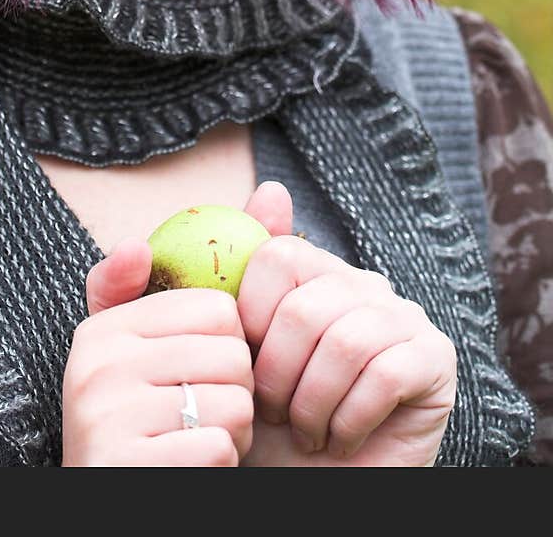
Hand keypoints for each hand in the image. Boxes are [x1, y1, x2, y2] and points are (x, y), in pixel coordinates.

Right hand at [61, 239, 254, 465]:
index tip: (204, 371)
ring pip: (235, 405)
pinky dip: (221, 465)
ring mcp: (109, 416)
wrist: (109, 504)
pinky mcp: (129, 465)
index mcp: (104, 328)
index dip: (229, 345)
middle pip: (232, 355)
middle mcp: (99, 364)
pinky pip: (219, 449)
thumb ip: (154, 290)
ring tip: (201, 441)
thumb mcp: (136, 353)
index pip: (217, 309)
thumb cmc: (139, 424)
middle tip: (207, 415)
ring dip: (235, 434)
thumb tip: (150, 239)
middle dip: (237, 393)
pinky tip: (194, 468)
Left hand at [236, 182, 457, 466]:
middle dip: (276, 375)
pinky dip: (349, 419)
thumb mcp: (242, 349)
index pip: (278, 256)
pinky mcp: (435, 359)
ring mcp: (405, 317)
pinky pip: (384, 375)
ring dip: (312, 404)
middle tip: (275, 413)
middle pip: (304, 307)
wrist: (317, 489)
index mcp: (317, 271)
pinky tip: (340, 440)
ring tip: (307, 431)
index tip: (245, 363)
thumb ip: (244, 272)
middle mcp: (365, 284)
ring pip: (344, 343)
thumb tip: (272, 189)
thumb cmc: (276, 422)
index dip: (251, 315)